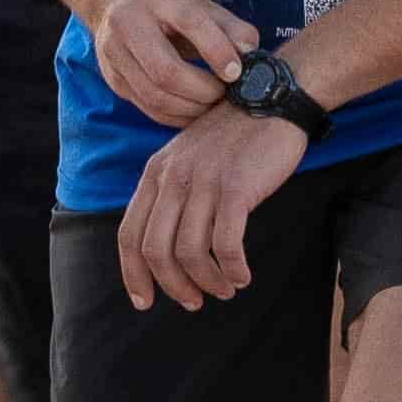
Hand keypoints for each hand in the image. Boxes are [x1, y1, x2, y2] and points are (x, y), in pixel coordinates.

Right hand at [86, 0, 253, 128]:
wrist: (120, 3)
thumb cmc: (168, 5)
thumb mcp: (200, 3)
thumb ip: (231, 26)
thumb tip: (251, 53)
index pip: (189, 21)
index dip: (216, 50)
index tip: (236, 72)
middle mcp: (127, 23)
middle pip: (165, 70)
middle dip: (202, 90)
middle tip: (224, 93)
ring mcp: (114, 54)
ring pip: (154, 95)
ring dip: (191, 108)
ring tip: (211, 102)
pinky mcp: (114, 79)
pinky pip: (148, 108)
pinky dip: (177, 116)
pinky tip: (194, 109)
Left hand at [116, 104, 311, 309]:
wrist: (272, 99)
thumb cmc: (235, 137)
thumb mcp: (190, 158)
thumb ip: (174, 193)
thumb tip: (168, 247)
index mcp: (156, 173)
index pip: (129, 234)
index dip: (133, 274)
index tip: (144, 302)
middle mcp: (173, 177)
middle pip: (155, 250)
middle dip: (172, 285)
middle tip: (193, 302)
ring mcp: (203, 181)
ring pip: (190, 252)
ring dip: (207, 281)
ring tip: (225, 289)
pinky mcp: (235, 187)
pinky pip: (226, 244)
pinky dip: (233, 268)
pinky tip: (243, 275)